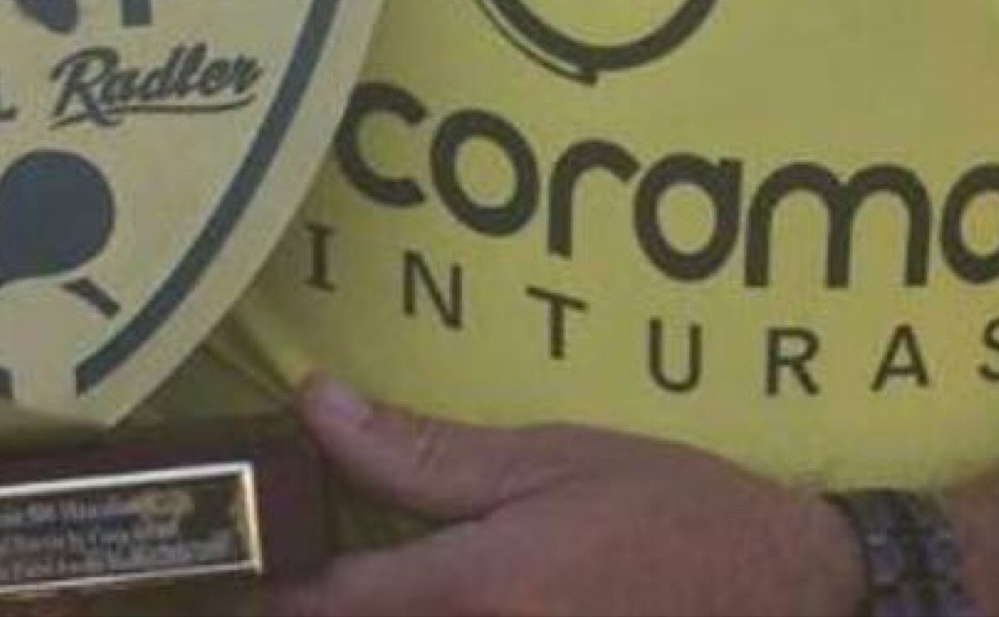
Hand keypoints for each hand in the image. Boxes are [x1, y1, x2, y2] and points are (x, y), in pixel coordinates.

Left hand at [241, 375, 864, 616]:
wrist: (787, 591)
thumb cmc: (668, 509)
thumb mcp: (548, 459)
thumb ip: (422, 452)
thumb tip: (314, 403)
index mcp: (475, 592)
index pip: (325, 606)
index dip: (258, 589)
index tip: (211, 562)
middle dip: (308, 612)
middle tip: (259, 575)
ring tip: (339, 587)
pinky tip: (407, 605)